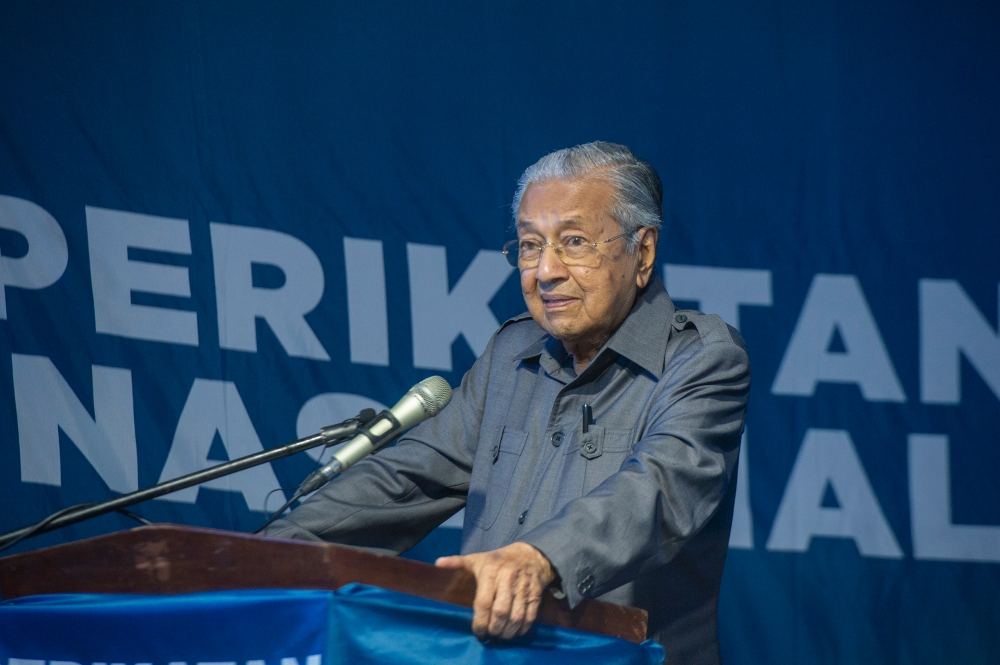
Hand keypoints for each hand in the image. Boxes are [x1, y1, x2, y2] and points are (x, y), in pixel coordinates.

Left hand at [436, 541, 555, 639]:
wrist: (530, 554)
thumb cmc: (499, 560)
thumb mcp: (478, 559)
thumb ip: (458, 562)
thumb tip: (438, 564)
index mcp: (491, 571)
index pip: (484, 602)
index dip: (480, 621)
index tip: (477, 632)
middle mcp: (508, 579)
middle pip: (501, 612)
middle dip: (494, 628)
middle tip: (490, 635)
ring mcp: (524, 586)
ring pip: (516, 616)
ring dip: (508, 631)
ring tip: (501, 636)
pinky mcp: (536, 593)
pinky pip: (531, 615)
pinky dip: (523, 628)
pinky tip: (515, 631)